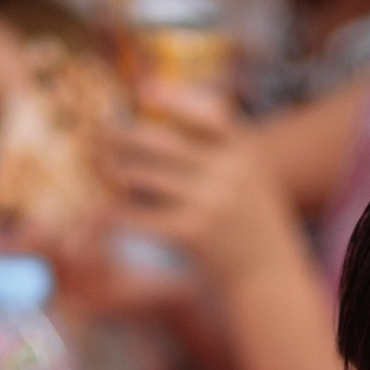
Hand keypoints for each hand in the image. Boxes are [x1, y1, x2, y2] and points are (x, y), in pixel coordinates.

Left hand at [103, 86, 295, 286]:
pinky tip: (102, 212)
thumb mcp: (252, 182)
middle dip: (123, 135)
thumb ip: (226, 154)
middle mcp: (228, 172)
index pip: (209, 113)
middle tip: (99, 135)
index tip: (142, 90)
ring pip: (141, 174)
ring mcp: (210, 201)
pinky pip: (138, 214)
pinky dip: (114, 212)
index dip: (174, 99)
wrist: (270, 278)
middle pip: (161, 141)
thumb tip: (192, 118)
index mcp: (244, 153)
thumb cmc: (253, 229)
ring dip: (112, 172)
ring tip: (100, 172)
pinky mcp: (192, 233)